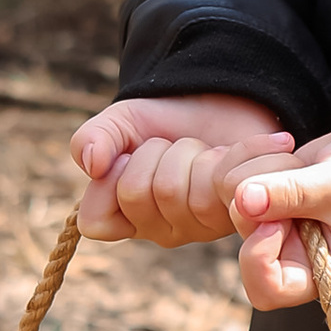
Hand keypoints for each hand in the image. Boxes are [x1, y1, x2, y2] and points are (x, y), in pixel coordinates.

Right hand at [71, 92, 293, 248]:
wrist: (225, 101)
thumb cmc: (169, 120)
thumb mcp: (120, 121)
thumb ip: (93, 138)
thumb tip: (92, 165)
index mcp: (128, 216)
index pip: (96, 222)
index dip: (108, 183)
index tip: (126, 155)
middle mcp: (162, 229)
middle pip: (136, 195)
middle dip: (154, 152)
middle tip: (173, 145)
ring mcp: (201, 227)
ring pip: (177, 192)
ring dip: (190, 151)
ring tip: (204, 149)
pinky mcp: (238, 215)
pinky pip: (221, 190)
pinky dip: (228, 155)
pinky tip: (230, 151)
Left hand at [229, 126, 330, 310]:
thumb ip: (292, 192)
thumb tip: (242, 199)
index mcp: (316, 273)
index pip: (267, 291)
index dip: (260, 259)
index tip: (275, 223)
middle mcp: (289, 258)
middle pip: (245, 249)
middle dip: (260, 210)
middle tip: (288, 180)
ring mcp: (270, 231)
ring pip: (235, 211)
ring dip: (260, 176)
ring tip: (296, 162)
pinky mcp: (259, 205)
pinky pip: (233, 184)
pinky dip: (253, 162)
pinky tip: (285, 152)